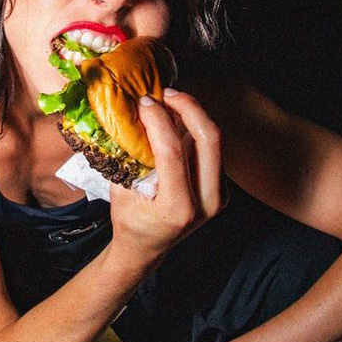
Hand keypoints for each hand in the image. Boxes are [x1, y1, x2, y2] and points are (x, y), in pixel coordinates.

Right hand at [109, 89, 222, 261]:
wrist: (147, 249)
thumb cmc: (129, 221)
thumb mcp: (121, 189)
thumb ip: (131, 155)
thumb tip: (133, 113)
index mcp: (178, 209)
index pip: (173, 152)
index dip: (158, 120)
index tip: (144, 102)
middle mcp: (207, 203)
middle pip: (210, 139)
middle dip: (189, 107)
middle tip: (166, 93)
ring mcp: (219, 196)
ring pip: (214, 141)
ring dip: (193, 114)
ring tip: (169, 101)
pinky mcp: (220, 187)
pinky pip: (211, 149)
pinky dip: (194, 128)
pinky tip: (176, 118)